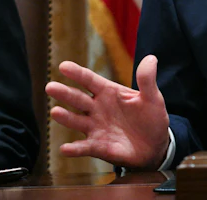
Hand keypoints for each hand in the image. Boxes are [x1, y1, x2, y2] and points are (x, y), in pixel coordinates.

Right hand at [45, 55, 169, 168]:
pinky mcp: (98, 146)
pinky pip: (84, 147)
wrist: (156, 145)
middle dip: (65, 93)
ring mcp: (96, 127)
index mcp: (109, 92)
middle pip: (78, 98)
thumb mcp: (153, 98)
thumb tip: (151, 58)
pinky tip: (65, 149)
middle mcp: (98, 108)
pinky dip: (74, 149)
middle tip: (50, 87)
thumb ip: (147, 80)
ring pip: (76, 121)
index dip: (77, 73)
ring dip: (66, 117)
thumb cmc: (151, 118)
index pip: (90, 80)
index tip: (63, 66)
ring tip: (55, 112)